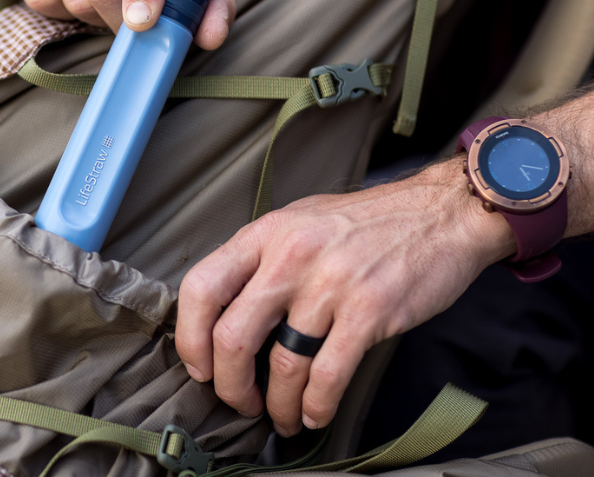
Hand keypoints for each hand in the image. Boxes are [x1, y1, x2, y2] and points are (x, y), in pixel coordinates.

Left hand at [175, 159, 515, 435]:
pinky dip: (316, 405)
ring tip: (282, 416)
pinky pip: (328, 375)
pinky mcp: (369, 310)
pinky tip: (315, 413)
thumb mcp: (299, 222)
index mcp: (264, 233)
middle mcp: (289, 255)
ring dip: (277, 404)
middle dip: (229, 385)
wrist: (440, 213)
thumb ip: (261, 259)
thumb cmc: (366, 223)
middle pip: (232, 336)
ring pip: (281, 365)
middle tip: (240, 402)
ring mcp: (329, 283)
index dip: (189, 337)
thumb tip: (225, 314)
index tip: (199, 366)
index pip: (200, 287)